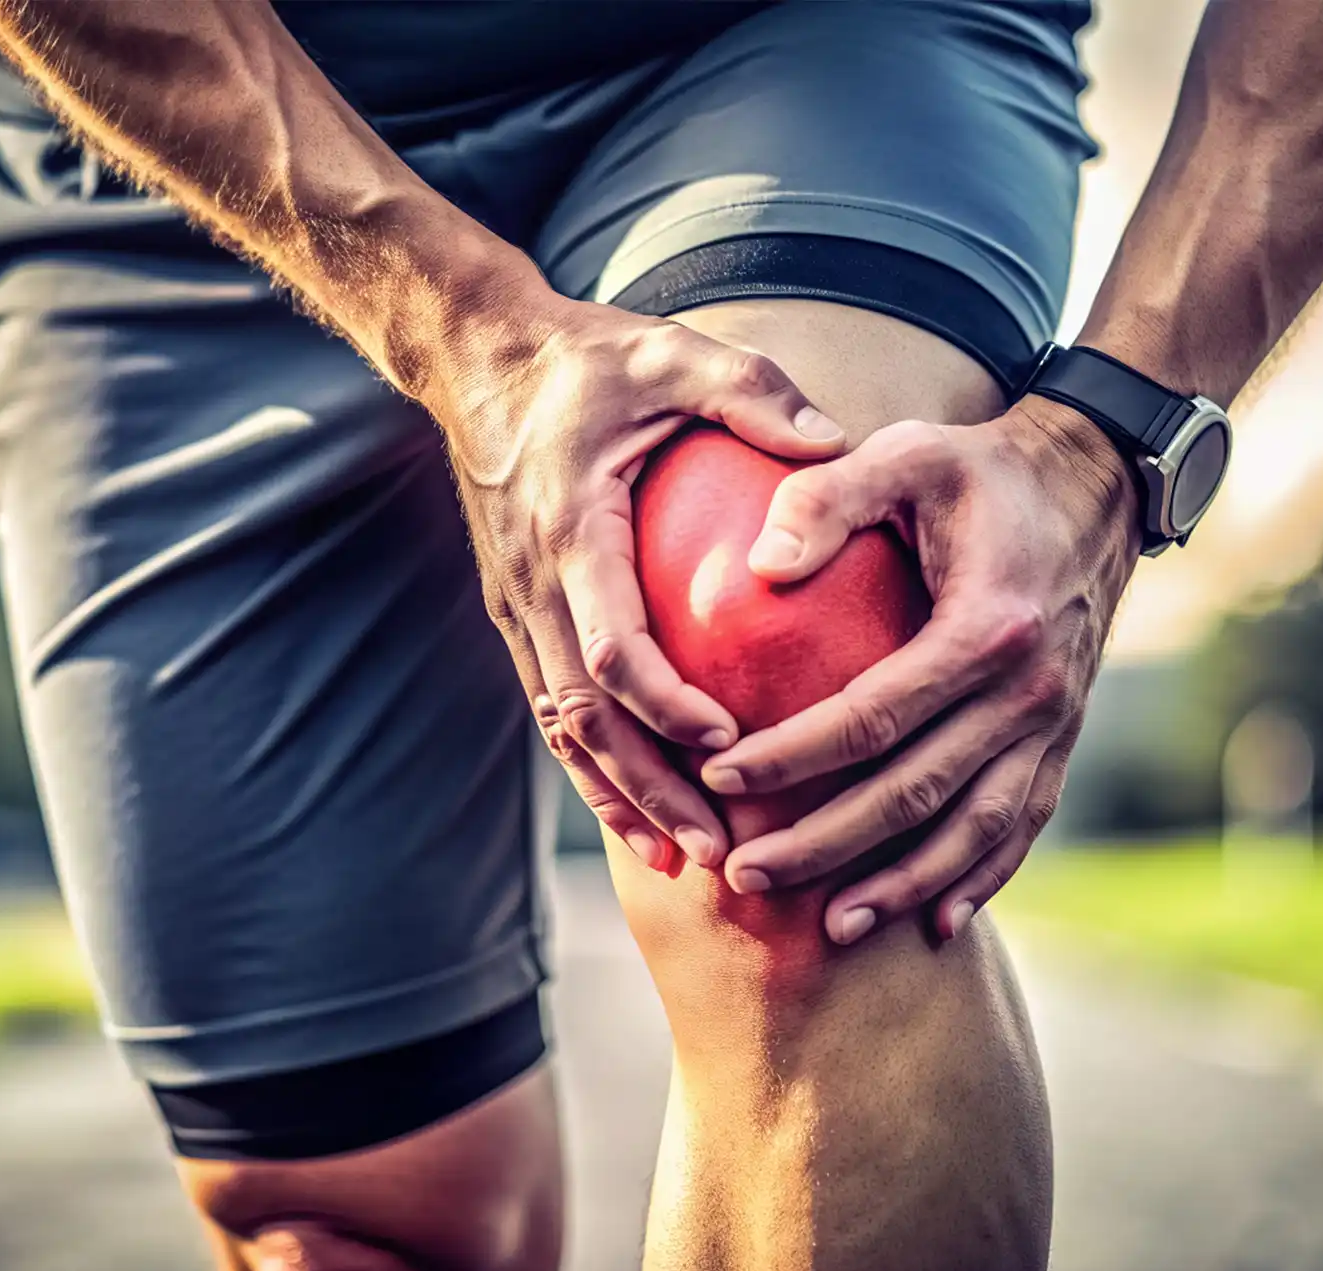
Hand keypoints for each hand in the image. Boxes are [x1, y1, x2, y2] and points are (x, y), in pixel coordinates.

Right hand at [427, 279, 845, 868]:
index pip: (610, 645)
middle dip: (648, 790)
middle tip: (716, 849)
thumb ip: (753, 393)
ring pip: (563, 730)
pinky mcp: (519, 618)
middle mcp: (533, 586)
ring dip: (619, 799)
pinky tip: (638, 819)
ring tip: (683, 863)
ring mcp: (518, 609)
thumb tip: (841, 446)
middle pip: (584, 717)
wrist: (481, 360)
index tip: (728, 745)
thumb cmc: (591, 360)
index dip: (664, 707)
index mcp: (571, 532)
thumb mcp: (674, 354)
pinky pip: (555, 712)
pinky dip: (594, 772)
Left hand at [699, 398, 1141, 942]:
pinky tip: (933, 924)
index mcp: (988, 625)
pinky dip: (980, 879)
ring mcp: (1054, 723)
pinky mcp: (1061, 739)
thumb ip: (828, 498)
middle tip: (743, 874)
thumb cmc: (978, 471)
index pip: (873, 712)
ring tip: (830, 927)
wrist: (1092, 485)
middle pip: (916, 789)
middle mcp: (1031, 688)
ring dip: (902, 883)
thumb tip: (761, 567)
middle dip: (825, 842)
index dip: (793, 753)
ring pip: (974, 827)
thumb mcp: (908, 451)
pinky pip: (1022, 826)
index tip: (718, 776)